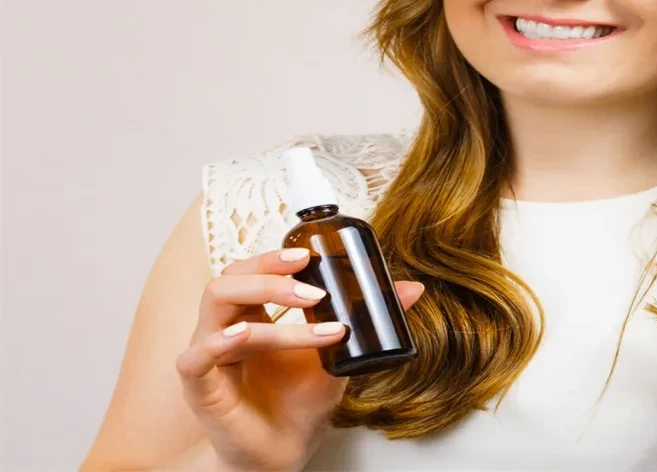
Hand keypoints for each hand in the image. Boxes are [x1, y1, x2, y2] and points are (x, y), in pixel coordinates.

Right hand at [175, 248, 424, 470]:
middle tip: (314, 287)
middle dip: (270, 273)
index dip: (274, 257)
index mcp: (250, 315)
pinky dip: (217, 343)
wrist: (286, 451)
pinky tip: (241, 338)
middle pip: (229, 278)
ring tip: (308, 312)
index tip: (310, 256)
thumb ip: (367, 320)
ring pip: (220, 308)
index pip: (250, 270)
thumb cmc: (301, 401)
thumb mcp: (340, 354)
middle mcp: (223, 328)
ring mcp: (207, 356)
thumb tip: (413, 289)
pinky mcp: (200, 388)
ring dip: (264, 304)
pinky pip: (194, 358)